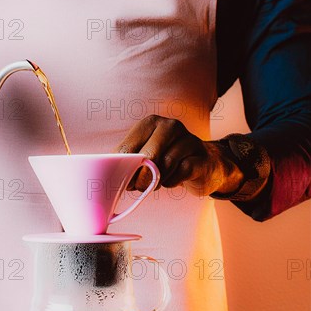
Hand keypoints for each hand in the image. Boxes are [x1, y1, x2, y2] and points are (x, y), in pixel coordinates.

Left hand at [115, 115, 243, 196]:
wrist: (203, 163)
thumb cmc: (167, 158)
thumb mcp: (146, 153)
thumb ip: (128, 159)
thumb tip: (107, 173)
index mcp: (150, 122)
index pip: (128, 147)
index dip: (122, 169)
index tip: (120, 182)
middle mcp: (170, 126)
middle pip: (147, 156)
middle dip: (139, 177)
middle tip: (136, 187)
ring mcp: (187, 139)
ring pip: (164, 166)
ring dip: (156, 181)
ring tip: (155, 184)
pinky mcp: (200, 157)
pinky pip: (179, 174)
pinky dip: (171, 182)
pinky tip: (171, 181)